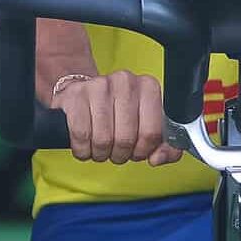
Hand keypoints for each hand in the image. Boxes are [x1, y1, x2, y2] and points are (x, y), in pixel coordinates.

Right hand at [51, 71, 182, 165]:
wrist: (84, 95)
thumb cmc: (118, 114)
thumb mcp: (146, 128)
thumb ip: (165, 147)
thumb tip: (157, 158)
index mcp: (148, 87)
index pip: (152, 132)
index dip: (143, 150)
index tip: (137, 150)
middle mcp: (124, 81)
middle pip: (126, 138)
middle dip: (121, 154)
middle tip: (116, 150)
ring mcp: (98, 86)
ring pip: (103, 139)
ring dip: (101, 153)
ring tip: (100, 147)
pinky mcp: (75, 95)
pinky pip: (81, 135)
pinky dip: (82, 149)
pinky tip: (85, 144)